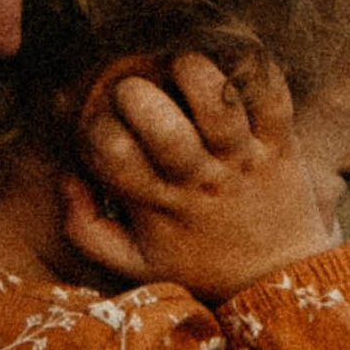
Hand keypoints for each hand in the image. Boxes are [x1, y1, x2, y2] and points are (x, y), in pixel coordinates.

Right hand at [62, 51, 335, 296]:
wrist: (278, 281)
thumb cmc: (197, 263)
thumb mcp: (132, 263)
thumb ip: (84, 228)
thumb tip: (68, 178)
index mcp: (158, 204)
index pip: (110, 150)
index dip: (97, 129)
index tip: (107, 129)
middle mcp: (200, 178)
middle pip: (159, 120)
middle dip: (135, 92)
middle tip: (139, 95)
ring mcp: (243, 157)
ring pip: (217, 97)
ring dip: (191, 70)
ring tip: (183, 75)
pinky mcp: (281, 141)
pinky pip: (269, 90)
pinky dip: (247, 68)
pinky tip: (227, 72)